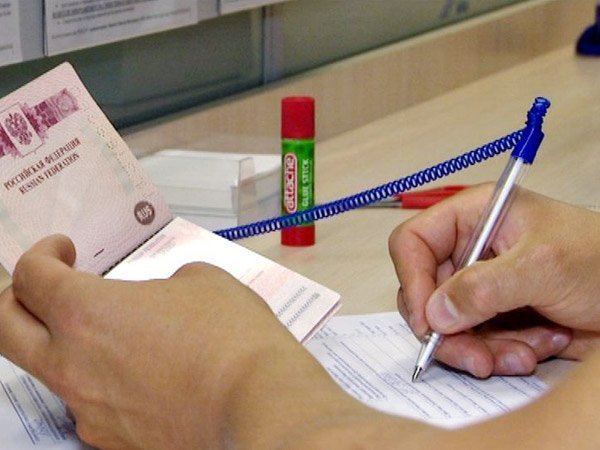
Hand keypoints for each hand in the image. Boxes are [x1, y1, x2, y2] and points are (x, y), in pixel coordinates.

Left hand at [0, 235, 296, 448]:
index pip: (31, 276)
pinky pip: (91, 403)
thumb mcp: (202, 281)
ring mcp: (89, 409)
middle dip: (17, 299)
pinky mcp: (113, 439)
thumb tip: (163, 298)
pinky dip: (104, 381)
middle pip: (7, 328)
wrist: (259, 404)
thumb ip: (165, 283)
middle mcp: (72, 365)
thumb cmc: (232, 338)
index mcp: (87, 313)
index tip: (62, 251)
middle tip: (46, 287)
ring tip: (120, 335)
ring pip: (52, 371)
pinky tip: (147, 374)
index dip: (42, 254)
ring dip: (70, 344)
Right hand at [389, 185, 599, 377]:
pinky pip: (475, 342)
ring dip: (481, 349)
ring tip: (521, 355)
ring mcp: (482, 285)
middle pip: (426, 293)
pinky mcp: (496, 315)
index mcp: (475, 216)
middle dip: (450, 330)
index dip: (413, 280)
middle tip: (474, 357)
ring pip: (448, 325)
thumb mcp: (543, 267)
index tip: (428, 320)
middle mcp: (471, 250)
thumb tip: (434, 313)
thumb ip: (484, 288)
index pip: (414, 242)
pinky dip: (501, 354)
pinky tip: (537, 347)